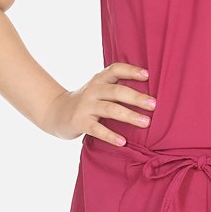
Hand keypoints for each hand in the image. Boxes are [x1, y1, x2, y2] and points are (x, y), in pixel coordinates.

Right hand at [41, 63, 155, 144]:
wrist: (56, 112)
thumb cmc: (86, 102)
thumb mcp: (98, 90)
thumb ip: (116, 89)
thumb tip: (148, 95)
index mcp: (99, 80)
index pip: (115, 69)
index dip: (131, 70)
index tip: (147, 75)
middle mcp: (93, 90)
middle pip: (117, 91)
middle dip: (137, 98)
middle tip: (154, 105)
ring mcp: (85, 106)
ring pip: (110, 109)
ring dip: (129, 115)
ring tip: (146, 122)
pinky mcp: (79, 122)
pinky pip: (97, 129)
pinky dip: (110, 135)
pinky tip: (123, 142)